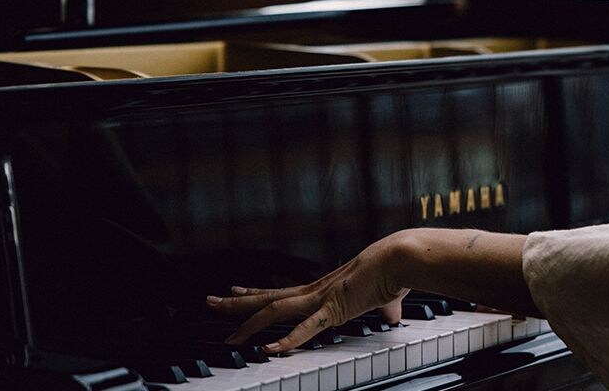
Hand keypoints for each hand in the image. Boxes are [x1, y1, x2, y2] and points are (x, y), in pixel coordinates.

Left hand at [205, 237, 408, 352]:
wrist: (400, 258)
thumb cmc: (393, 271)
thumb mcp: (384, 297)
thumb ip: (384, 309)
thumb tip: (394, 317)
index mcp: (323, 289)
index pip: (281, 292)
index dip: (256, 293)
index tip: (234, 291)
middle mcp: (315, 292)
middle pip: (267, 299)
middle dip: (236, 303)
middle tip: (209, 302)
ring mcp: (321, 300)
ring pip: (276, 311)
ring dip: (249, 324)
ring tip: (228, 337)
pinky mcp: (333, 309)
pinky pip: (305, 328)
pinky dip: (287, 340)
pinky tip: (269, 350)